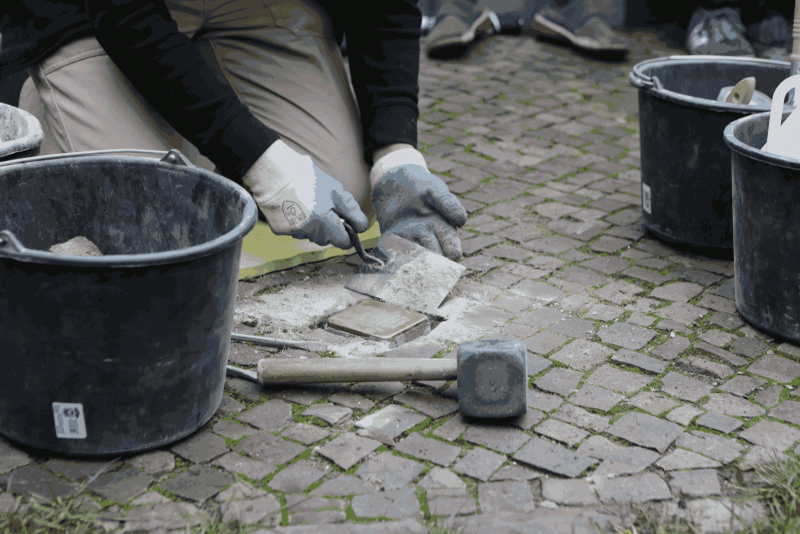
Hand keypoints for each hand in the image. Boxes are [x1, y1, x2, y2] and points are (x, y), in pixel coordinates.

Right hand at [243, 140, 368, 248]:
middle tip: (326, 207)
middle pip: (328, 240)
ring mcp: (293, 233)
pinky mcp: (279, 231)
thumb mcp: (334, 190)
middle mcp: (308, 232)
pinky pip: (296, 231)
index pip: (344, 242)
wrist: (271, 172)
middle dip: (331, 227)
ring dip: (315, 225)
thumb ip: (351, 211)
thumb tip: (362, 227)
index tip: (347, 222)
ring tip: (308, 205)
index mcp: (324, 222)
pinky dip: (298, 223)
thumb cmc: (305, 177)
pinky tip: (295, 207)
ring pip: (312, 236)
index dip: (348, 233)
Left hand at [371, 148, 466, 260]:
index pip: (451, 246)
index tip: (453, 255)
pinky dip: (393, 256)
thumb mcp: (435, 190)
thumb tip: (462, 221)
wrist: (394, 180)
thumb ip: (448, 203)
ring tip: (413, 267)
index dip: (453, 251)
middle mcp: (428, 238)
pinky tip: (392, 259)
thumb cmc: (421, 184)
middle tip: (431, 267)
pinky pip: (393, 249)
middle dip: (434, 263)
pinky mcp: (392, 238)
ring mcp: (410, 240)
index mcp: (443, 229)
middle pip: (433, 256)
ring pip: (414, 256)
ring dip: (414, 263)